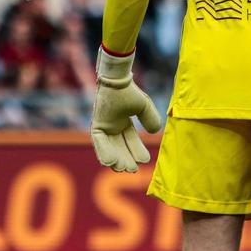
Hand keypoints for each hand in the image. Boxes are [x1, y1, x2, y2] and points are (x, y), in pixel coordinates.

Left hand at [90, 48, 161, 172]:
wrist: (117, 79)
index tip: (145, 160)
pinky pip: (99, 141)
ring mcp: (103, 125)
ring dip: (115, 159)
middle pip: (119, 147)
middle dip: (126, 159)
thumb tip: (155, 132)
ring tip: (123, 168)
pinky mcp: (96, 124)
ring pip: (108, 147)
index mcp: (122, 122)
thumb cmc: (129, 90)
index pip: (130, 140)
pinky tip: (110, 161)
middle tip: (133, 170)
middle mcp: (112, 125)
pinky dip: (104, 151)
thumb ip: (149, 119)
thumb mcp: (143, 106)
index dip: (137, 151)